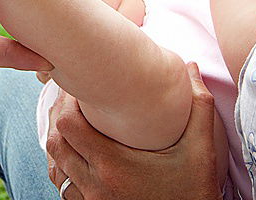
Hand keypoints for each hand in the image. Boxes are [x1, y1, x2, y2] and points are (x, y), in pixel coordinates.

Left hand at [45, 63, 221, 199]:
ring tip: (74, 124)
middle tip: (74, 101)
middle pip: (54, 142)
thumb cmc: (194, 191)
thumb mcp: (201, 150)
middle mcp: (96, 185)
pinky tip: (80, 154)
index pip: (68, 125)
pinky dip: (65, 168)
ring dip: (60, 143)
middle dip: (59, 117)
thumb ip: (198, 107)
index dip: (68, 102)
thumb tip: (191, 68)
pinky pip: (64, 187)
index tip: (81, 89)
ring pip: (56, 166)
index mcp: (114, 164)